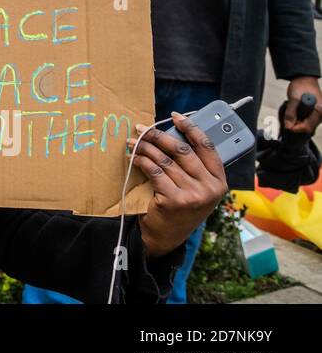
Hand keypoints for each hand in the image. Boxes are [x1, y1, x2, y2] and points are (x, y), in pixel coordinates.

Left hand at [130, 113, 227, 257]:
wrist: (166, 236)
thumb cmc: (180, 206)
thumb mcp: (195, 187)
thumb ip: (192, 166)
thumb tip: (172, 133)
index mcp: (219, 181)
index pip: (207, 147)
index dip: (190, 128)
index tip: (175, 116)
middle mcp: (210, 188)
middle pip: (182, 151)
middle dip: (158, 136)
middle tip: (142, 129)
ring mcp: (193, 195)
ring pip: (165, 161)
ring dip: (145, 148)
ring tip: (133, 142)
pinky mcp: (174, 201)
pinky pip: (154, 172)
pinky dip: (141, 162)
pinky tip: (133, 157)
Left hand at [284, 76, 321, 133]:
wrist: (304, 78)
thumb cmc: (301, 86)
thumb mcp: (293, 98)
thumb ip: (291, 112)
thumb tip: (288, 125)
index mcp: (319, 110)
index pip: (308, 127)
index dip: (296, 128)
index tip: (287, 125)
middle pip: (308, 127)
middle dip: (297, 126)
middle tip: (288, 119)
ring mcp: (319, 113)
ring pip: (308, 125)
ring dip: (299, 123)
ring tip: (291, 115)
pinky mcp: (316, 112)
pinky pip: (308, 121)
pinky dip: (301, 119)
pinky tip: (295, 114)